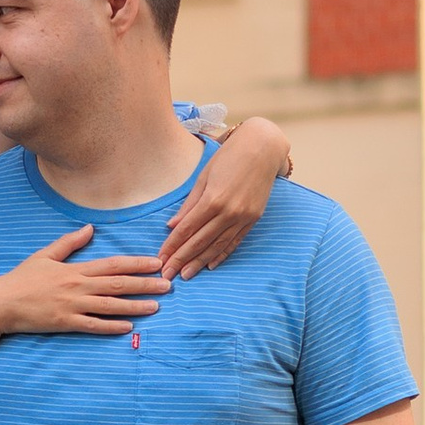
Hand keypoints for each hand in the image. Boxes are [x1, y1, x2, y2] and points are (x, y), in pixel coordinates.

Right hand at [0, 227, 170, 339]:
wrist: (0, 302)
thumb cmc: (21, 279)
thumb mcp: (44, 255)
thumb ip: (69, 242)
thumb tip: (90, 228)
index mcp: (75, 269)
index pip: (113, 264)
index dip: (136, 263)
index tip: (156, 263)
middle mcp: (78, 286)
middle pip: (118, 284)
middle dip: (145, 284)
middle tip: (168, 285)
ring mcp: (72, 305)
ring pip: (110, 305)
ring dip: (135, 306)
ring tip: (156, 306)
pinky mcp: (65, 323)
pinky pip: (93, 325)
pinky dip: (111, 326)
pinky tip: (128, 327)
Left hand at [162, 118, 291, 279]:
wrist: (263, 148)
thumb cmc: (229, 157)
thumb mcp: (204, 177)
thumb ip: (189, 204)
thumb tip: (172, 226)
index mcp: (213, 199)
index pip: (186, 229)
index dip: (172, 246)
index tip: (161, 259)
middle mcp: (229, 211)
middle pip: (200, 241)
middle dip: (182, 259)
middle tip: (167, 276)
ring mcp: (243, 217)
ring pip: (217, 245)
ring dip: (200, 262)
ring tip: (186, 275)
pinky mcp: (253, 219)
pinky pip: (234, 241)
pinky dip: (222, 254)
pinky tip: (210, 265)